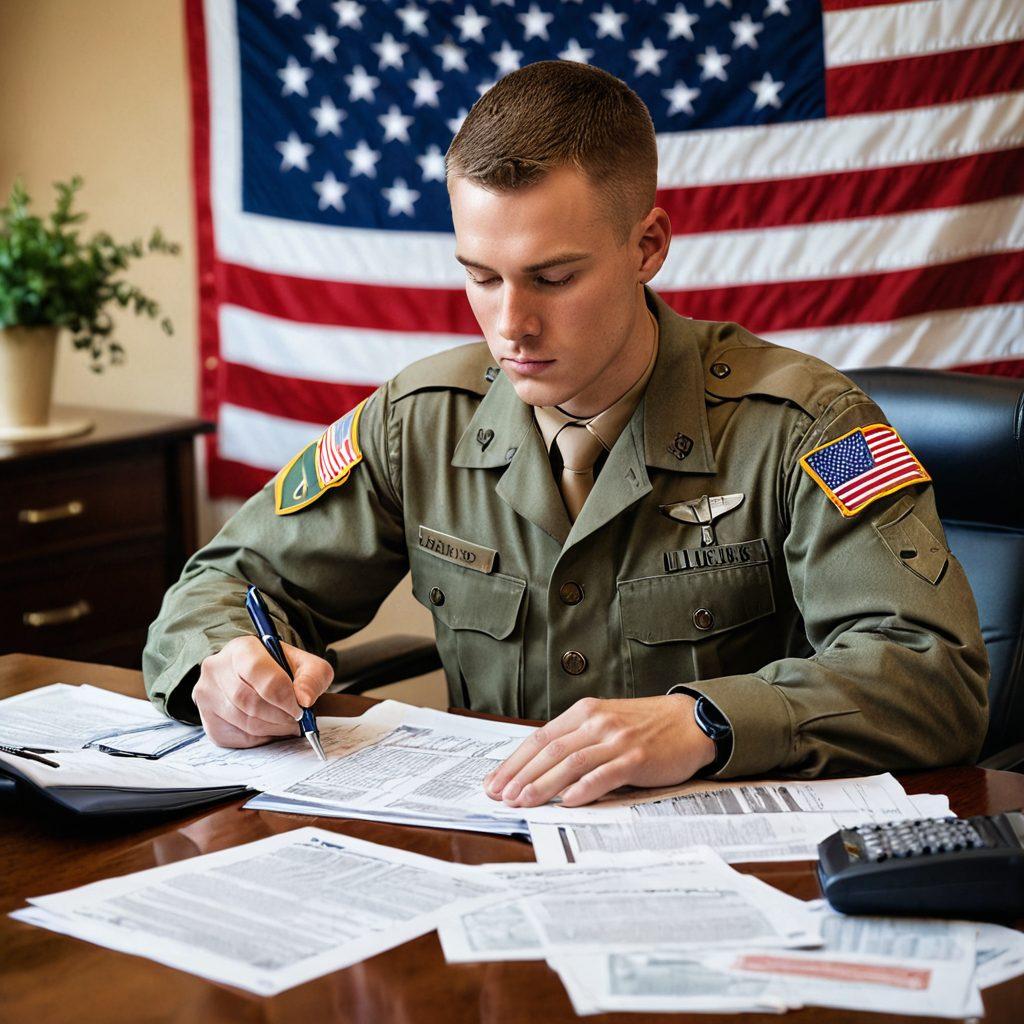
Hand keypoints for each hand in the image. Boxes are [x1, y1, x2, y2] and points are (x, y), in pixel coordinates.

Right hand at [193, 636, 332, 748]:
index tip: (300, 708)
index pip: (259, 673)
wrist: (258, 677)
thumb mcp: (306, 665)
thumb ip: (313, 677)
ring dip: (273, 728)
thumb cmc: (283, 670)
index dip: (283, 696)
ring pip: (244, 722)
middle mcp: (216, 668)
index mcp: (242, 648)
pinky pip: (236, 738)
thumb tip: (305, 699)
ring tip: (287, 724)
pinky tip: (270, 728)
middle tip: (297, 720)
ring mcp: (206, 694)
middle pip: (250, 702)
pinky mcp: (207, 719)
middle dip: (280, 716)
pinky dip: (260, 738)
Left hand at [483, 694, 716, 807]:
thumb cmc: (645, 726)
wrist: (690, 722)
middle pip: (549, 751)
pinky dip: (583, 790)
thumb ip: (576, 739)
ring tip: (523, 802)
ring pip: (570, 763)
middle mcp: (596, 723)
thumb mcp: (605, 722)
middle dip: (519, 775)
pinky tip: (567, 802)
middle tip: (500, 796)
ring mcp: (616, 740)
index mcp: (584, 712)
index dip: (513, 761)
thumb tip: (540, 768)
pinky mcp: (636, 758)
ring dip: (542, 785)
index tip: (494, 782)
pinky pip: (604, 775)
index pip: (539, 738)